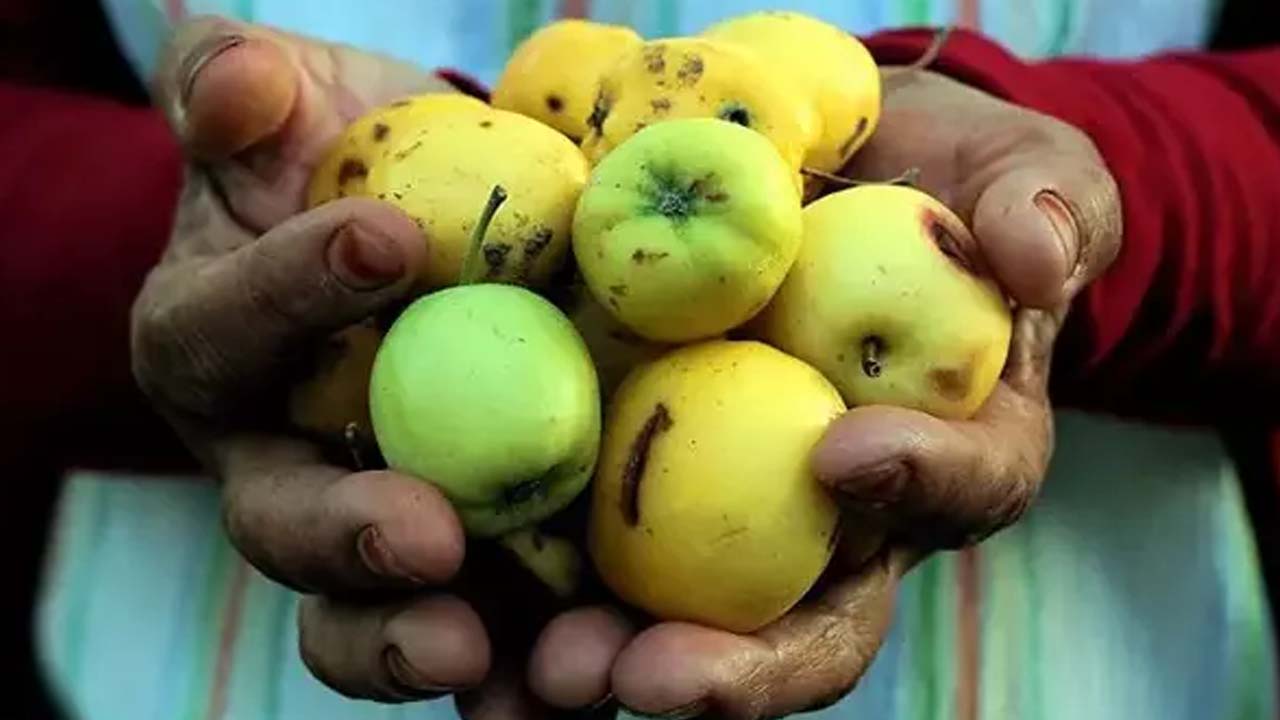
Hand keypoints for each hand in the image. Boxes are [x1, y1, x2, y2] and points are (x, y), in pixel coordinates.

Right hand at [130, 17, 632, 716]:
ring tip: (489, 660)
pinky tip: (582, 678)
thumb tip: (241, 82)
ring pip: (364, 613)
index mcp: (216, 347)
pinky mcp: (470, 563)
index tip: (388, 241)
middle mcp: (278, 460)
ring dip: (417, 645)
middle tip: (423, 538)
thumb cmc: (346, 160)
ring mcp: (371, 522)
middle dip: (346, 537)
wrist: (429, 229)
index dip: (290, 291)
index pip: (225, 327)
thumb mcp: (286, 105)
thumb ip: (241, 92)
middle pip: (283, 521)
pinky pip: (485, 626)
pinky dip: (522, 666)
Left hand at [526, 69, 1121, 718]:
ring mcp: (730, 508)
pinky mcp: (631, 478)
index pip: (962, 489)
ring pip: (682, 621)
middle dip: (731, 667)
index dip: (918, 482)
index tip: (845, 448)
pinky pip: (584, 551)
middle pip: (804, 623)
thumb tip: (1036, 256)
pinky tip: (462, 612)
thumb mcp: (1012, 169)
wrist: (828, 169)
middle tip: (647, 675)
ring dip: (611, 663)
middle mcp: (837, 514)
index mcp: (948, 451)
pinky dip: (529, 595)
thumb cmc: (935, 179)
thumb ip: (1045, 202)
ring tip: (545, 677)